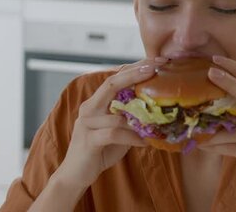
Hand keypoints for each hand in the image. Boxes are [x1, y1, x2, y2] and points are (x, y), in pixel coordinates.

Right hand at [54, 57, 165, 189]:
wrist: (76, 175)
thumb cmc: (100, 150)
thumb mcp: (119, 129)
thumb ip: (131, 116)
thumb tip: (158, 106)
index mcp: (96, 102)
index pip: (116, 77)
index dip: (136, 67)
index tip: (158, 60)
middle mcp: (89, 108)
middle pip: (112, 83)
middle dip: (135, 73)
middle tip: (156, 67)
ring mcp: (87, 123)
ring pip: (117, 113)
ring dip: (141, 119)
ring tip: (159, 122)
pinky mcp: (89, 140)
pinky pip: (115, 133)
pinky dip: (133, 137)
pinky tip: (146, 142)